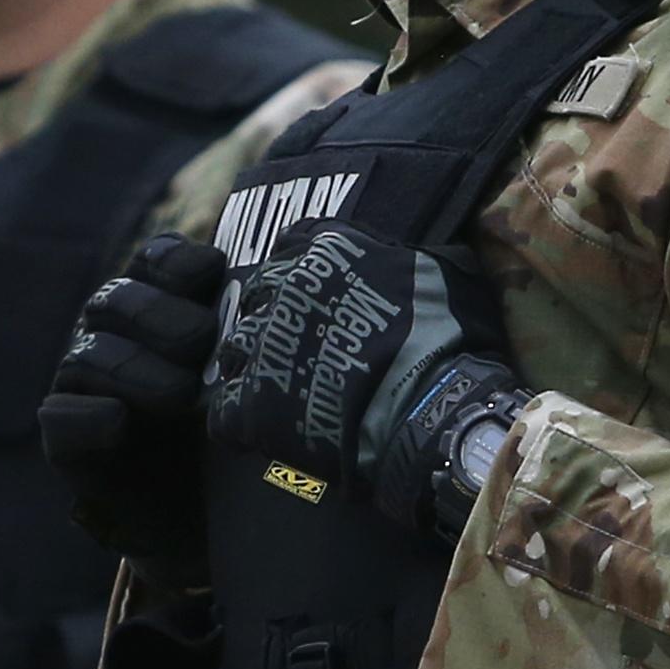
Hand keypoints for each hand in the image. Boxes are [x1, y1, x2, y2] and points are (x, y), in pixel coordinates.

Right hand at [42, 232, 228, 560]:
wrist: (210, 519)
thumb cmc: (236, 430)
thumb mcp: (253, 376)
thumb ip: (259, 329)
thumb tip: (289, 275)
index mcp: (158, 308)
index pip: (153, 262)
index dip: (176, 260)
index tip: (214, 269)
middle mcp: (113, 338)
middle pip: (116, 301)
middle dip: (158, 314)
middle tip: (202, 339)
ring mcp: (83, 389)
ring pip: (87, 355)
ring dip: (134, 368)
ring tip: (181, 393)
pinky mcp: (67, 442)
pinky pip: (60, 418)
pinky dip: (88, 417)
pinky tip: (117, 422)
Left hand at [203, 225, 523, 536]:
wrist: (433, 411)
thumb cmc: (445, 341)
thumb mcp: (437, 271)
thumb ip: (399, 254)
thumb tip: (394, 250)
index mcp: (326, 253)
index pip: (290, 246)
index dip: (300, 275)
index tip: (315, 298)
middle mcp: (286, 290)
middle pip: (256, 295)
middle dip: (272, 317)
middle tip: (299, 345)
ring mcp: (264, 345)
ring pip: (234, 347)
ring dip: (253, 364)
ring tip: (281, 387)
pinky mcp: (251, 402)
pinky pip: (224, 406)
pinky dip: (240, 415)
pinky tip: (266, 422)